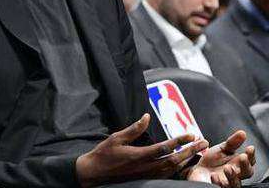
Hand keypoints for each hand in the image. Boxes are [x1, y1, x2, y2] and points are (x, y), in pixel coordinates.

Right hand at [76, 113, 208, 186]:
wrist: (95, 173)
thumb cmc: (104, 154)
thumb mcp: (116, 138)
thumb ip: (134, 128)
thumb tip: (146, 116)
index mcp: (139, 155)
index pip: (165, 147)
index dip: (179, 141)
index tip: (191, 133)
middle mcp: (146, 167)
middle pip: (174, 160)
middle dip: (190, 151)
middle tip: (202, 142)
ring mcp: (147, 175)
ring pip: (172, 169)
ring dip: (186, 160)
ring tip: (197, 151)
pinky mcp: (146, 179)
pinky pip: (166, 174)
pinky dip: (177, 168)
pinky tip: (182, 162)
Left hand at [186, 131, 254, 187]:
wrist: (198, 170)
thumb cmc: (212, 161)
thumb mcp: (222, 149)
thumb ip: (232, 142)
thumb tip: (243, 133)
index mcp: (238, 164)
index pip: (250, 161)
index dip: (251, 155)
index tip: (250, 148)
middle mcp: (236, 175)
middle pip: (246, 173)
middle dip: (245, 165)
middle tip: (242, 157)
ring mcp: (227, 182)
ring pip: (235, 183)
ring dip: (233, 176)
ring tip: (227, 168)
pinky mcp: (216, 187)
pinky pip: (219, 187)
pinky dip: (217, 181)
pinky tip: (214, 175)